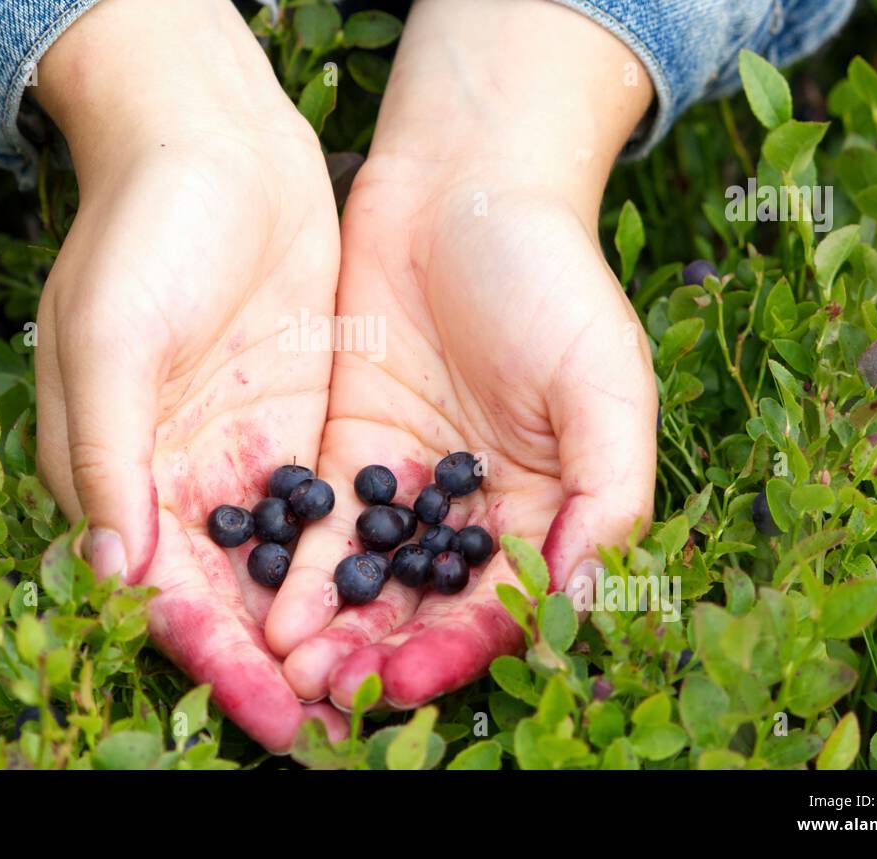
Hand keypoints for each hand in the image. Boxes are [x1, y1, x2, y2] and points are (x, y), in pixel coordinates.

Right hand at [32, 0, 345, 749]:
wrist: (212, 136)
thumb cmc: (144, 229)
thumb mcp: (110, 335)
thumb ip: (110, 454)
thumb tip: (115, 572)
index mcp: (120, 470)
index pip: (166, 593)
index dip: (215, 659)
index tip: (274, 714)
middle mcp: (183, 476)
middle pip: (231, 597)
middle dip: (279, 665)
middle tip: (341, 727)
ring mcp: (248, 449)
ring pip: (287, 565)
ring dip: (328, 627)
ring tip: (382, 685)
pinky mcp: (304, 417)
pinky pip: (333, 508)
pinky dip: (360, 559)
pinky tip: (406, 601)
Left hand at [266, 0, 658, 708]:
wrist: (460, 185)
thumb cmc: (548, 275)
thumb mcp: (603, 379)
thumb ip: (608, 491)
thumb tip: (587, 602)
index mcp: (549, 503)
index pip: (505, 602)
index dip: (461, 650)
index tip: (409, 681)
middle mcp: (476, 507)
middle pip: (429, 604)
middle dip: (383, 653)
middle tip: (329, 690)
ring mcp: (408, 480)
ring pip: (371, 576)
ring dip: (335, 626)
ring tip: (290, 663)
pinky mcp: (348, 446)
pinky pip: (323, 522)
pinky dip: (300, 566)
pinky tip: (269, 601)